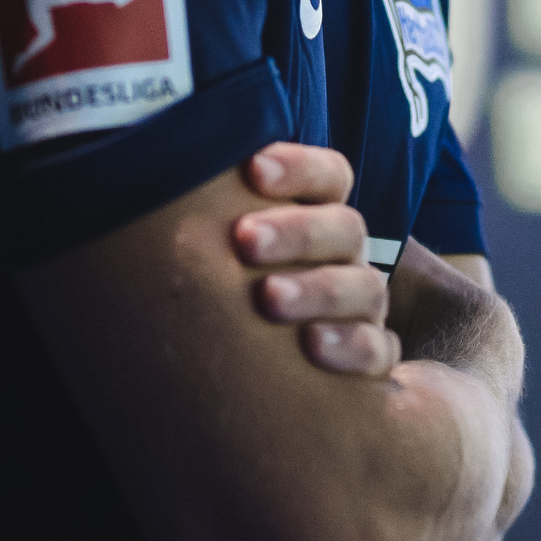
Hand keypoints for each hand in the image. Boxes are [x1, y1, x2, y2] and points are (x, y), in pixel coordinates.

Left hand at [230, 142, 396, 377]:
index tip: (252, 169)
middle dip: (296, 231)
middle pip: (345, 228)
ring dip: (317, 289)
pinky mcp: (373, 357)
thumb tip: (163, 167)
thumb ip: (209, 215)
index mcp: (318, 217)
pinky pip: (377, 349)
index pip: (328, 176)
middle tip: (244, 239)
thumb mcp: (220, 250)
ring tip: (268, 297)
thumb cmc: (227, 292)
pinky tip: (311, 345)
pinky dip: (348, 344)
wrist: (253, 373)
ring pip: (364, 287)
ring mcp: (365, 307)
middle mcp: (347, 257)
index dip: (299, 167)